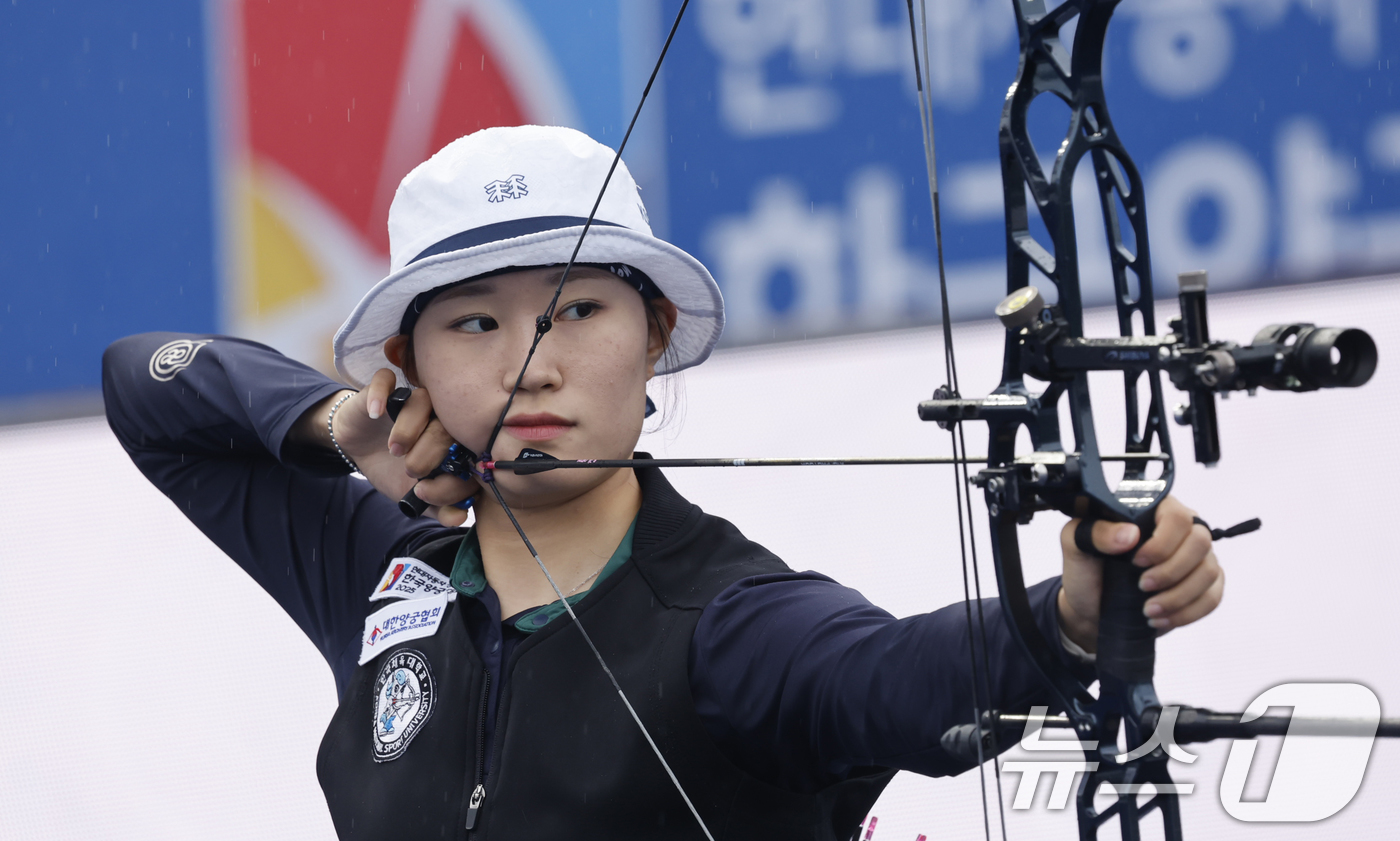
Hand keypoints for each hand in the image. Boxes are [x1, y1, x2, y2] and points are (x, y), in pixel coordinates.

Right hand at [292, 371, 477, 525]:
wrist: (360, 449)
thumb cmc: (393, 469)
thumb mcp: (413, 495)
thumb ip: (439, 507)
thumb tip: (459, 517)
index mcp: (454, 441)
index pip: (468, 450)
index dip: (453, 470)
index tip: (430, 490)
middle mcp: (439, 416)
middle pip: (448, 425)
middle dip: (430, 452)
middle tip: (411, 470)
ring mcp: (413, 399)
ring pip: (423, 401)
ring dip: (409, 428)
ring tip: (395, 450)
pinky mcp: (385, 388)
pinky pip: (386, 380)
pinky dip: (380, 395)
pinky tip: (376, 413)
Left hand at [1057, 495, 1223, 652]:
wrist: (1092, 608)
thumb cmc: (1087, 571)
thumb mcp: (1076, 545)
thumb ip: (1095, 531)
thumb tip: (1129, 534)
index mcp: (1152, 511)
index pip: (1176, 515)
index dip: (1162, 541)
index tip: (1137, 561)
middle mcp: (1181, 530)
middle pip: (1200, 541)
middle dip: (1172, 571)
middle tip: (1142, 586)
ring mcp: (1196, 558)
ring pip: (1209, 571)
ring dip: (1179, 596)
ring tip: (1149, 609)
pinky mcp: (1204, 585)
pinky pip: (1213, 596)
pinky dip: (1188, 612)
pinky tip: (1162, 619)